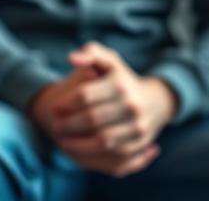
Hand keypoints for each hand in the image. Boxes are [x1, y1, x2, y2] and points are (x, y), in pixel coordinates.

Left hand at [49, 43, 176, 176]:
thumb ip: (90, 52)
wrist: (154, 101)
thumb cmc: (121, 79)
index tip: (54, 108)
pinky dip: (95, 157)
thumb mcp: (109, 60)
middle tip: (55, 127)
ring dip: (79, 145)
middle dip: (69, 124)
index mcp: (120, 84)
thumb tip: (72, 58)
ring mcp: (138, 127)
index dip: (65, 103)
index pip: (85, 95)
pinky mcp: (141, 144)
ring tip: (63, 142)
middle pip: (92, 119)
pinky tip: (80, 152)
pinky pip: (115, 157)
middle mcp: (132, 106)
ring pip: (103, 141)